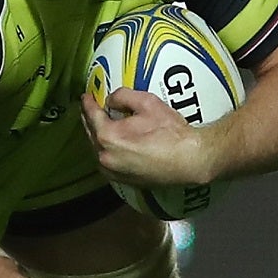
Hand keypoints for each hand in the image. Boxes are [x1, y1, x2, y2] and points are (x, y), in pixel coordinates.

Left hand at [80, 87, 218, 187]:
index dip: (88, 103)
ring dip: (96, 136)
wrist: (190, 161)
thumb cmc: (171, 132)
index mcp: (108, 137)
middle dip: (90, 119)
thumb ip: (123, 96)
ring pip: (97, 149)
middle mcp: (105, 157)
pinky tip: (111, 144)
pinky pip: (107, 162)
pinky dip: (105, 150)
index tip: (86, 96)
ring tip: (100, 124)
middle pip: (91, 133)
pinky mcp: (122, 180)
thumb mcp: (148, 103)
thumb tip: (110, 101)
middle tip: (90, 108)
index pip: (92, 115)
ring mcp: (113, 172)